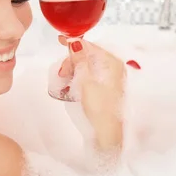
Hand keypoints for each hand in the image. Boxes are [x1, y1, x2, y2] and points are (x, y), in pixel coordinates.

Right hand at [57, 36, 124, 150]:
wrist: (107, 134)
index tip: (61, 41)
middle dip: (72, 61)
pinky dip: (79, 77)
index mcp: (112, 63)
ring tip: (65, 81)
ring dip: (74, 70)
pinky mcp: (106, 88)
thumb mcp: (86, 82)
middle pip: (89, 55)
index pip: (91, 46)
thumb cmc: (100, 110)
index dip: (75, 44)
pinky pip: (90, 75)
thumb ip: (80, 60)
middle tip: (62, 73)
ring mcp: (110, 78)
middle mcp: (114, 68)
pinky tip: (72, 85)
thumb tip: (75, 43)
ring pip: (88, 65)